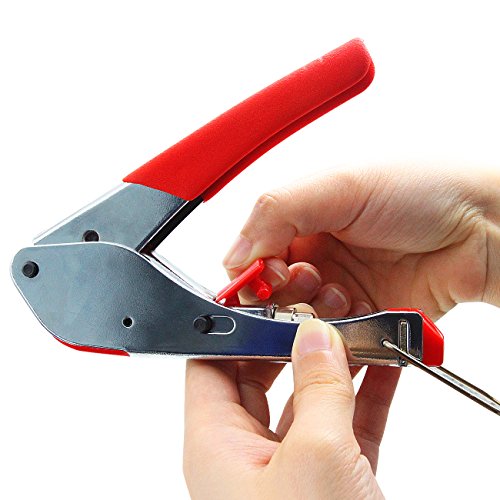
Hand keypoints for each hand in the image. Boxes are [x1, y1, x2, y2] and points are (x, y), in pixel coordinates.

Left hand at [184, 319, 399, 499]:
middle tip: (322, 311)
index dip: (235, 326)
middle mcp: (247, 454)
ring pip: (308, 398)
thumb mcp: (315, 456)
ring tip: (360, 330)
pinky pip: (344, 424)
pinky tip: (385, 366)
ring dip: (336, 364)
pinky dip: (366, 395)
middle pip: (262, 374)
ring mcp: (290, 466)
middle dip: (294, 338)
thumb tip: (318, 337)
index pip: (211, 363)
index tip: (267, 297)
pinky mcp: (330, 479)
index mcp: (217, 446)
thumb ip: (318, 389)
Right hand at [223, 165, 499, 317]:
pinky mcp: (364, 316)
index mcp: (303, 217)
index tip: (263, 278)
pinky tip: (357, 309)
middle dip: (281, 293)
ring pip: (300, 319)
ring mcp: (340, 286)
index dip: (251, 270)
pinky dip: (339, 330)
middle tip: (304, 282)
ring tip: (337, 293)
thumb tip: (235, 250)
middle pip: (271, 291)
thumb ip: (277, 210)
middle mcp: (318, 252)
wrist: (483, 229)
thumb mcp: (341, 184)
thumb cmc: (423, 190)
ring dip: (311, 312)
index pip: (253, 251)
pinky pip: (335, 337)